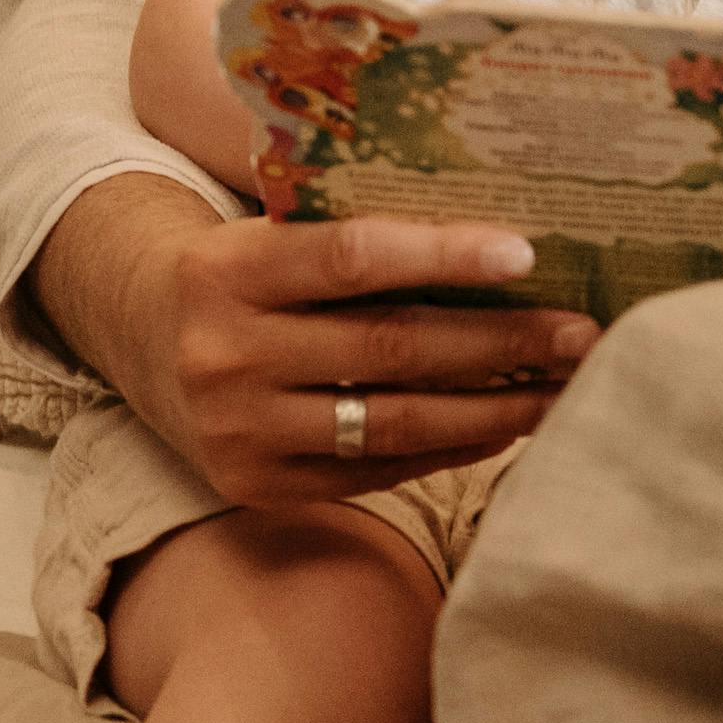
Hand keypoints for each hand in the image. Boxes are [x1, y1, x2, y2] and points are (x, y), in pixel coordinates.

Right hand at [30, 175, 596, 505]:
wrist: (140, 339)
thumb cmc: (244, 274)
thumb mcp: (271, 236)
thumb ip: (356, 239)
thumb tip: (508, 244)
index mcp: (229, 270)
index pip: (354, 258)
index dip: (445, 255)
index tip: (528, 253)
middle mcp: (225, 355)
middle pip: (390, 349)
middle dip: (501, 343)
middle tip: (582, 334)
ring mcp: (239, 431)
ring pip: (394, 423)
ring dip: (495, 408)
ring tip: (566, 389)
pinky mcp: (256, 486)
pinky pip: (377, 471)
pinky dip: (451, 448)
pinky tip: (507, 425)